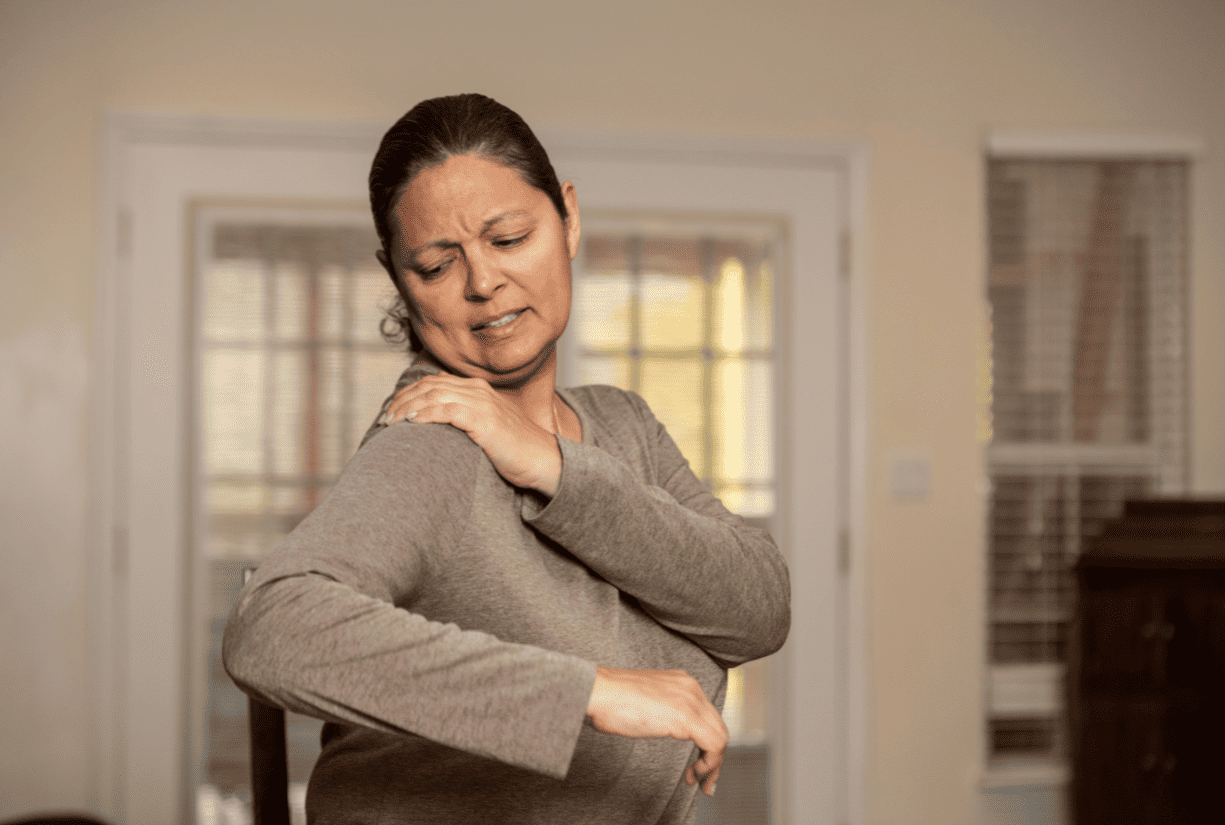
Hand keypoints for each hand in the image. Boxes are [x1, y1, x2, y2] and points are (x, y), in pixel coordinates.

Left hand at [380, 374, 561, 496]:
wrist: (543, 460)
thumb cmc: (513, 449)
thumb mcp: (485, 427)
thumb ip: (463, 419)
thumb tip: (433, 425)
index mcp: (477, 389)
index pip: (433, 382)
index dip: (408, 393)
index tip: (391, 410)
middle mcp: (478, 391)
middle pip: (429, 386)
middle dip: (402, 401)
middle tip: (385, 419)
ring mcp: (482, 404)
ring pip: (434, 396)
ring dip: (408, 408)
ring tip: (391, 422)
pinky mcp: (484, 420)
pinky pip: (448, 411)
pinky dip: (426, 414)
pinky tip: (412, 423)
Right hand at [585, 666, 726, 795]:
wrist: (599, 691)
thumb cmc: (610, 699)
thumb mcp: (646, 701)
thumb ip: (662, 710)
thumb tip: (665, 725)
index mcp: (682, 682)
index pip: (708, 715)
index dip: (705, 742)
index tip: (696, 762)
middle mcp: (691, 688)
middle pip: (718, 726)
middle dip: (715, 757)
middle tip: (703, 779)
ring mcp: (691, 701)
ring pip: (721, 737)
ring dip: (713, 765)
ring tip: (699, 780)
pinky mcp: (687, 717)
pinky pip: (714, 745)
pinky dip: (709, 765)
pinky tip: (694, 773)